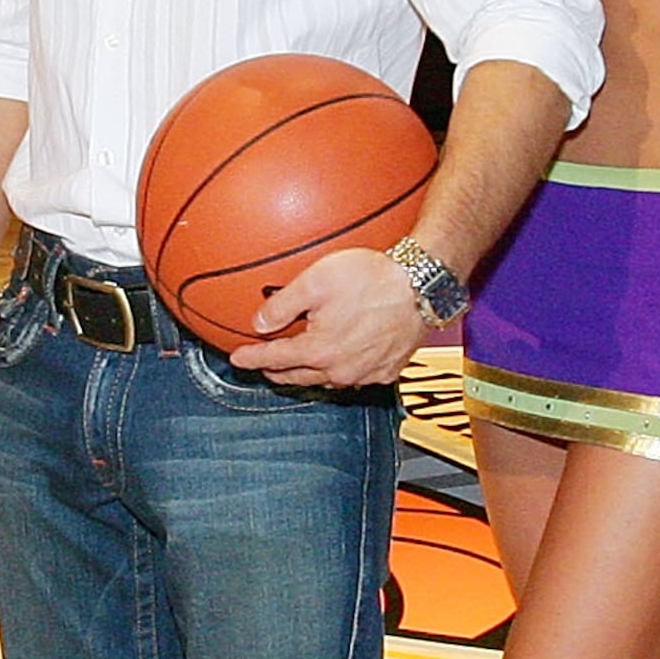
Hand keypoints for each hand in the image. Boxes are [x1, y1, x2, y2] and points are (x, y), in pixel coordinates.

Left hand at [230, 244, 430, 389]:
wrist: (422, 286)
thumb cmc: (373, 279)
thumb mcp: (316, 281)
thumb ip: (282, 305)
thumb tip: (259, 322)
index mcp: (319, 350)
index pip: (274, 359)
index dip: (251, 358)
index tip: (237, 358)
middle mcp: (341, 370)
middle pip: (298, 376)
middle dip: (276, 370)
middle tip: (264, 362)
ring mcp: (366, 374)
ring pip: (327, 379)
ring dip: (309, 371)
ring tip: (300, 360)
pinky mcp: (387, 370)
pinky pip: (356, 376)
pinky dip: (341, 368)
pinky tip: (341, 356)